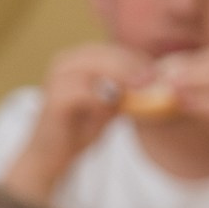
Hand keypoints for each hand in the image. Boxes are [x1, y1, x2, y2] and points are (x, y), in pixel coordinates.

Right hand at [16, 43, 158, 187]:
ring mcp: (57, 78)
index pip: (113, 51)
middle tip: (153, 78)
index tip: (158, 72)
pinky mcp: (53, 98)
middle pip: (105, 54)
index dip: (137, 59)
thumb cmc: (79, 130)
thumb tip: (152, 82)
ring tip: (140, 88)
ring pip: (94, 66)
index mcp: (79, 59)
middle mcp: (66, 62)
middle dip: (132, 65)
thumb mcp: (108, 106)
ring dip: (120, 75)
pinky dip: (101, 96)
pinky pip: (81, 90)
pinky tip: (115, 106)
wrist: (50, 157)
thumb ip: (123, 91)